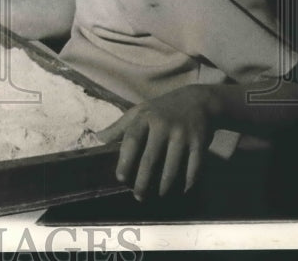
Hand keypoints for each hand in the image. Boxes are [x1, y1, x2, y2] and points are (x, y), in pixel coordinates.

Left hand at [95, 84, 216, 200]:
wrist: (198, 101)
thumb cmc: (162, 109)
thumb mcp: (140, 111)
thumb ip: (120, 127)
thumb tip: (98, 138)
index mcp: (145, 117)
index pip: (131, 140)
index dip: (125, 160)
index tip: (120, 178)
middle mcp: (163, 125)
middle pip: (150, 158)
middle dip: (143, 180)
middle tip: (138, 196)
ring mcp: (182, 134)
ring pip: (172, 166)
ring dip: (164, 185)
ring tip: (158, 195)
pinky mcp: (199, 142)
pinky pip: (193, 167)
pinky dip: (187, 182)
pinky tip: (181, 191)